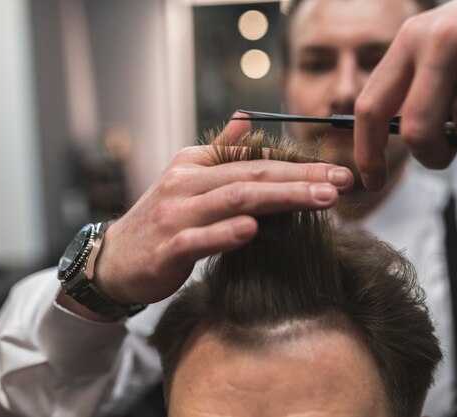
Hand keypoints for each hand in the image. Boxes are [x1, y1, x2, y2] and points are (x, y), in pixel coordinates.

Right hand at [84, 118, 352, 306]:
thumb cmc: (160, 218)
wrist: (113, 259)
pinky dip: (226, 233)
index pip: (255, 161)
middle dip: (302, 178)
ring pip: (233, 200)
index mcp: (194, 165)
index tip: (338, 171)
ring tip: (321, 199)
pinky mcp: (167, 249)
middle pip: (252, 176)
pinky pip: (198, 239)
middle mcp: (186, 184)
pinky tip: (253, 229)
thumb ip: (218, 150)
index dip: (299, 165)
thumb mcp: (186, 178)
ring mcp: (175, 215)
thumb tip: (246, 119)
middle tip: (343, 181)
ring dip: (281, 199)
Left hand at [354, 0, 456, 189]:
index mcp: (412, 38)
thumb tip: (379, 150)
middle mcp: (444, 33)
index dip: (367, 152)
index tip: (374, 182)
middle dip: (431, 158)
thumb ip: (413, 93)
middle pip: (415, 129)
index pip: (371, 105)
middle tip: (446, 157)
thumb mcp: (444, 57)